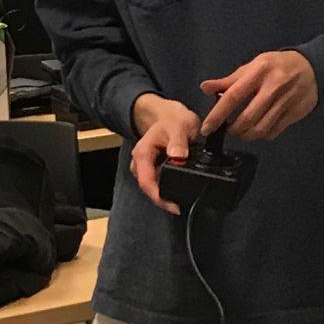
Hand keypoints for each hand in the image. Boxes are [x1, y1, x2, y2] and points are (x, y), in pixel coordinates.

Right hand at [130, 95, 200, 213]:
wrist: (171, 116)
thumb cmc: (173, 120)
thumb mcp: (179, 127)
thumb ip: (178, 141)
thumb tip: (178, 156)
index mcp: (142, 154)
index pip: (146, 182)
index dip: (159, 197)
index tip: (174, 207)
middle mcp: (141, 163)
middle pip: (149, 189)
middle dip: (164, 200)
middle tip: (180, 207)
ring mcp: (147, 167)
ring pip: (154, 187)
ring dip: (167, 195)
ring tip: (182, 200)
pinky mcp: (154, 170)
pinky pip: (160, 183)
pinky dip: (170, 188)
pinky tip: (181, 190)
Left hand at [201, 50, 318, 142]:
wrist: (313, 68)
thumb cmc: (277, 66)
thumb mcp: (254, 66)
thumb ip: (230, 80)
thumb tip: (205, 87)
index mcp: (259, 72)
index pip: (233, 96)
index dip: (218, 114)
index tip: (207, 128)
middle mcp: (273, 87)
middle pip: (247, 118)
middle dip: (232, 129)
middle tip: (227, 129)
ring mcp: (285, 102)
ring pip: (260, 129)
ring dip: (245, 135)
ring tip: (240, 131)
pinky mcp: (294, 114)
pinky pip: (273, 132)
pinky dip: (261, 135)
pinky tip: (257, 130)